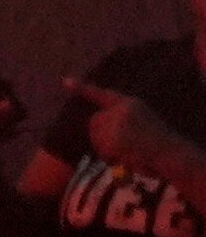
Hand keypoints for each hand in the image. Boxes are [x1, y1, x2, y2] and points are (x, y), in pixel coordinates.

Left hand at [76, 85, 205, 195]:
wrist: (170, 154)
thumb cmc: (158, 141)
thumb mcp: (142, 119)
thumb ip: (120, 116)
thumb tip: (97, 121)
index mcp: (130, 103)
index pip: (102, 94)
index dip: (82, 88)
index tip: (65, 81)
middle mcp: (121, 109)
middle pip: (95, 121)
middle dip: (101, 133)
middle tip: (123, 143)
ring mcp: (116, 123)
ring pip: (95, 135)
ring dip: (104, 145)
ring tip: (126, 149)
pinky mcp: (112, 137)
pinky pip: (100, 148)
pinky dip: (107, 154)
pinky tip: (124, 155)